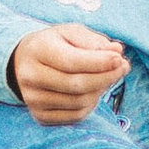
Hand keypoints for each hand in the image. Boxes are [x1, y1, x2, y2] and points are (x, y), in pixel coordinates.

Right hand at [10, 23, 128, 124]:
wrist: (24, 63)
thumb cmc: (54, 44)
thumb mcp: (71, 32)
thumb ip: (93, 41)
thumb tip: (116, 52)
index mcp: (38, 50)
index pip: (71, 62)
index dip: (99, 62)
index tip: (120, 59)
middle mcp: (30, 77)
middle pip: (77, 85)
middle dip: (106, 77)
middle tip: (123, 67)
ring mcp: (33, 99)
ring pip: (78, 102)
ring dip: (101, 90)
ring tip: (110, 76)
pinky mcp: (39, 116)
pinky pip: (75, 116)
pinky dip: (91, 104)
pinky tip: (95, 90)